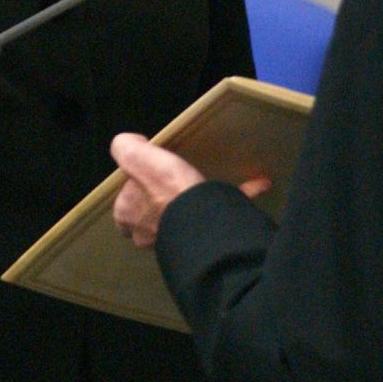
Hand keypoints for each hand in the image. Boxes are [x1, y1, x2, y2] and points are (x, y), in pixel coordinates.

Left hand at [110, 134, 269, 248]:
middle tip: (178, 179)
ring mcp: (178, 239)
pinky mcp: (207, 237)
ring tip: (212, 183)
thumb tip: (131, 142)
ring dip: (199, 202)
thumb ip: (124, 147)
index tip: (149, 173)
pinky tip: (258, 184)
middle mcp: (148, 234)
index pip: (124, 203)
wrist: (201, 219)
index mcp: (128, 217)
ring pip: (185, 218)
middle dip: (164, 200)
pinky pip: (222, 215)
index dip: (134, 187)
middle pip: (152, 214)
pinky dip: (239, 197)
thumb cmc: (166, 187)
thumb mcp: (136, 156)